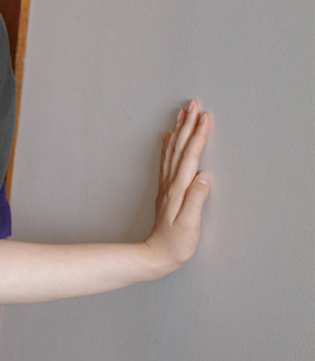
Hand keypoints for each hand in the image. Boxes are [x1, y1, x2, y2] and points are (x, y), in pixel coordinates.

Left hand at [149, 100, 210, 268]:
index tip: (206, 116)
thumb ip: (196, 199)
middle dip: (189, 124)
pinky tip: (167, 137)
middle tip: (194, 104)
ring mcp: (167, 187)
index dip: (199, 135)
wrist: (155, 257)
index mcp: (180, 189)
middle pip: (180, 147)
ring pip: (172, 150)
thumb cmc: (174, 245)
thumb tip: (204, 176)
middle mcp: (171, 184)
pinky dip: (167, 146)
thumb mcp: (189, 225)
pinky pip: (166, 162)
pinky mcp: (166, 192)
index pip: (191, 156)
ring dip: (179, 130)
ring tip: (183, 113)